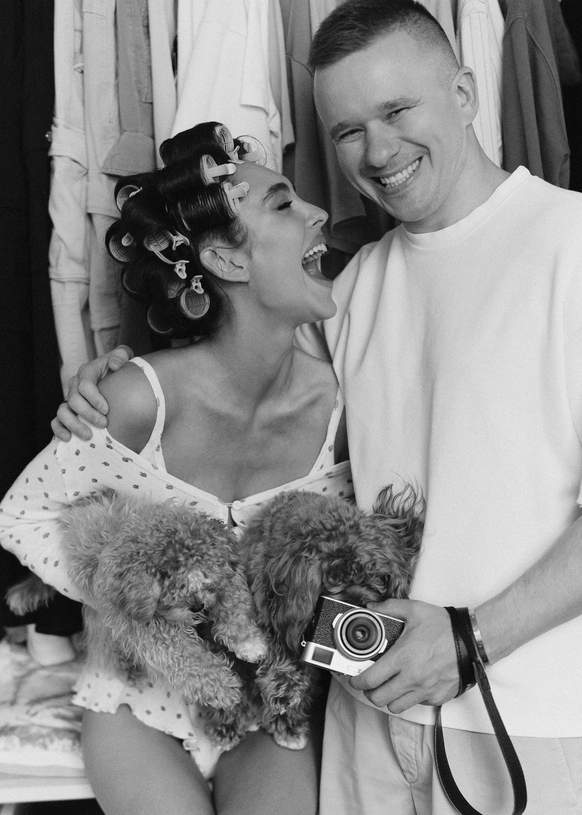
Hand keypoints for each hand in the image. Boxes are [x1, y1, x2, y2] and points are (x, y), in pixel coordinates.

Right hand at [51, 345, 133, 440]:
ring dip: (74, 424)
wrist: (120, 383)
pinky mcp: (68, 412)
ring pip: (63, 412)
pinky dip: (60, 430)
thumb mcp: (125, 357)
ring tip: (89, 435)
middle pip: (74, 400)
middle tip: (103, 424)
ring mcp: (70, 399)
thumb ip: (121, 355)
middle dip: (88, 413)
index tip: (106, 409)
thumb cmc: (122, 371)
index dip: (94, 397)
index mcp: (88, 372)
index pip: (85, 383)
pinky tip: (68, 439)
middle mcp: (75, 385)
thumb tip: (115, 364)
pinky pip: (57, 421)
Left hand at [349, 598, 459, 712]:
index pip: (370, 679)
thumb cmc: (444, 627)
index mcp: (402, 657)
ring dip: (388, 699)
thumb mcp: (415, 610)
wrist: (472, 641)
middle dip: (369, 692)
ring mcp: (425, 690)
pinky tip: (410, 684)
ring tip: (389, 686)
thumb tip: (371, 608)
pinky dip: (409, 698)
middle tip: (370, 683)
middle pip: (378, 699)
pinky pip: (416, 704)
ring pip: (396, 707)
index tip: (354, 678)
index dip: (356, 681)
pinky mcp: (437, 697)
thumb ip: (389, 607)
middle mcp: (411, 678)